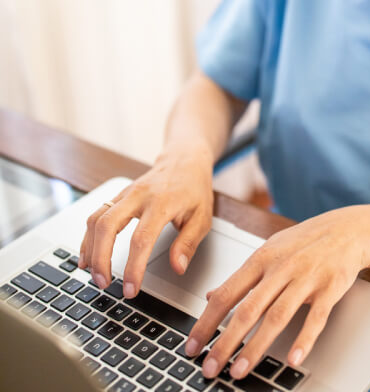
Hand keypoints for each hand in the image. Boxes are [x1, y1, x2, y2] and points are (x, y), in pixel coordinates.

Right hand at [79, 144, 213, 296]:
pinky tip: (87, 255)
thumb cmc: (194, 189)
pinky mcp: (118, 195)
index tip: (130, 289)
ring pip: (97, 218)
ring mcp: (126, 193)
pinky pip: (96, 214)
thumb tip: (177, 268)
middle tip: (103, 284)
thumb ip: (188, 243)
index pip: (141, 239)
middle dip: (101, 258)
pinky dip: (88, 237)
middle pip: (108, 225)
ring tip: (92, 274)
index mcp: (162, 203)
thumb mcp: (202, 217)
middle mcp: (139, 196)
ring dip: (90, 248)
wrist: (184, 159)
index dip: (133, 267)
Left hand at [185, 206, 369, 380]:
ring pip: (277, 317)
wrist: (347, 229)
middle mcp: (281, 268)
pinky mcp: (329, 289)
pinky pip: (315, 318)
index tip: (193, 345)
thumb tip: (211, 296)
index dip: (206, 321)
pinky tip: (292, 359)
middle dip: (226, 342)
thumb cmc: (305, 242)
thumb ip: (242, 276)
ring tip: (239, 371)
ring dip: (256, 347)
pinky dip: (303, 340)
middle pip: (248, 310)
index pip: (227, 294)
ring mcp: (305, 278)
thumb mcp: (269, 250)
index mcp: (262, 258)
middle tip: (210, 367)